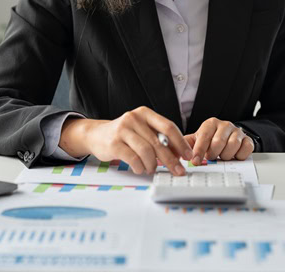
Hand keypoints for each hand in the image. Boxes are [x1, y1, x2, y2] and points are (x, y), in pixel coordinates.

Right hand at [59, 107, 192, 175]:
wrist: (96, 135)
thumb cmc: (124, 135)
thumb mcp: (142, 130)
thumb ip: (158, 138)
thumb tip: (179, 154)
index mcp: (145, 113)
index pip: (168, 127)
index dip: (180, 143)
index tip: (188, 155)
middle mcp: (134, 118)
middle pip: (159, 142)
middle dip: (171, 160)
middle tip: (178, 171)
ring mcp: (123, 130)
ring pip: (147, 151)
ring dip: (153, 165)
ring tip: (152, 169)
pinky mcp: (114, 143)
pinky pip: (133, 159)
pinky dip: (140, 167)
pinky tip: (140, 169)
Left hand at [184, 118, 254, 163]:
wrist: (227, 138)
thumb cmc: (209, 141)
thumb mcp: (196, 140)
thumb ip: (185, 144)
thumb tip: (173, 151)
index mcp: (211, 124)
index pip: (204, 136)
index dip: (199, 150)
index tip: (195, 161)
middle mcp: (225, 125)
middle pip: (219, 141)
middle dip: (213, 154)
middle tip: (210, 157)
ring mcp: (237, 132)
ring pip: (233, 145)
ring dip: (225, 155)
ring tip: (221, 156)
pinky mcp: (247, 139)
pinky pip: (246, 148)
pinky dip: (239, 155)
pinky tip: (233, 156)